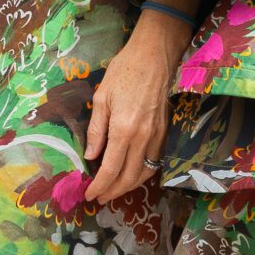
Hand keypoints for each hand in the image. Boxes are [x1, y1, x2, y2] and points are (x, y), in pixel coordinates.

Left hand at [85, 8, 190, 204]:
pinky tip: (132, 175)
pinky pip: (154, 162)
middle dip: (113, 191)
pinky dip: (142, 174)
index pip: (110, 168)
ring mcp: (157, 137)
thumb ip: (96, 130)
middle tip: (100, 197)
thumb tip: (91, 157)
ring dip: (128, 186)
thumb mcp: (101, 97)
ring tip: (113, 190)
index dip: (99, 185)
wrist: (154, 57)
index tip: (89, 194)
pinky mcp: (165, 133)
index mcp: (124, 129)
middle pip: (129, 177)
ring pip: (144, 173)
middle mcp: (143, 138)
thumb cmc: (124, 72)